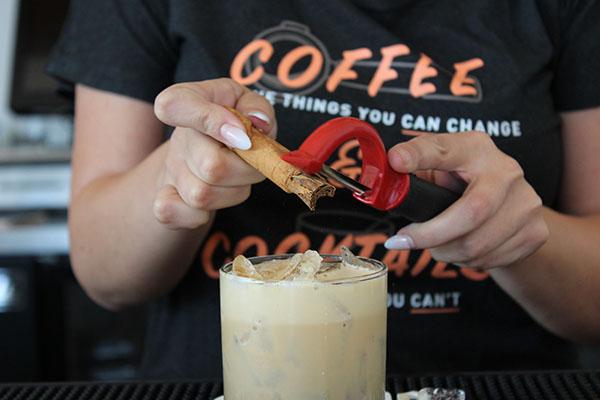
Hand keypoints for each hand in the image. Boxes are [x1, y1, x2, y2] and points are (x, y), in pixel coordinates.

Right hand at [152, 78, 275, 229]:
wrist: (204, 150)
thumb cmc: (232, 122)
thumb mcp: (247, 103)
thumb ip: (256, 107)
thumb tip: (258, 122)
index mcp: (186, 101)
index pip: (175, 105)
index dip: (212, 121)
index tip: (243, 136)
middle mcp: (175, 137)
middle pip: (211, 166)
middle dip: (245, 170)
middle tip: (251, 160)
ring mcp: (170, 171)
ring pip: (203, 195)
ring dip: (233, 192)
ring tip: (236, 177)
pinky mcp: (164, 201)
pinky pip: (174, 214)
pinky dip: (199, 215)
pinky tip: (216, 197)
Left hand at [384, 131, 548, 268]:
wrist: (512, 205)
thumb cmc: (463, 183)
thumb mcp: (439, 167)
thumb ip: (413, 167)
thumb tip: (387, 169)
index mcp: (475, 148)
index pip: (443, 148)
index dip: (419, 155)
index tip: (396, 161)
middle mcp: (506, 170)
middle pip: (470, 213)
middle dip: (430, 235)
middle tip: (403, 241)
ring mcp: (526, 202)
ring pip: (475, 245)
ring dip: (445, 252)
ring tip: (438, 242)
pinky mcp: (536, 231)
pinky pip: (489, 260)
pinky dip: (466, 261)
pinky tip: (463, 247)